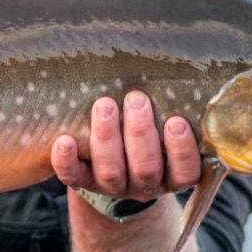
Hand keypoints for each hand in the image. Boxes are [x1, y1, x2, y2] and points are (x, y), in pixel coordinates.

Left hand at [50, 91, 201, 208]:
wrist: (110, 160)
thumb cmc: (146, 130)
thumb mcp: (164, 122)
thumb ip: (171, 106)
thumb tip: (171, 65)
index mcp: (172, 173)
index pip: (186, 171)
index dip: (182, 150)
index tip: (176, 121)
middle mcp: (144, 184)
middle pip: (146, 169)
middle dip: (140, 133)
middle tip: (136, 98)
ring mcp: (112, 186)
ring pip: (111, 172)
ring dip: (108, 137)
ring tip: (105, 104)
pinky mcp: (82, 181)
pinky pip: (73, 176)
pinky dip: (66, 160)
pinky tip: (64, 140)